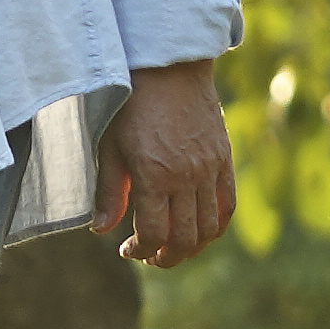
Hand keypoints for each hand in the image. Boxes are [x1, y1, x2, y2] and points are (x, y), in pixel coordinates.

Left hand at [102, 59, 233, 269]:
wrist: (169, 70)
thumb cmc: (130, 107)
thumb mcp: (109, 148)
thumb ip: (108, 192)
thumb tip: (101, 230)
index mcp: (154, 175)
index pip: (154, 234)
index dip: (141, 251)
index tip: (127, 250)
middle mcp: (187, 177)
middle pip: (186, 238)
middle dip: (166, 257)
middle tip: (149, 257)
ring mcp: (211, 169)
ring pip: (211, 227)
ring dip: (192, 247)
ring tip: (172, 248)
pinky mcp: (224, 160)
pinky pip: (228, 204)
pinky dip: (217, 225)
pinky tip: (199, 229)